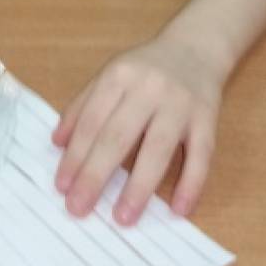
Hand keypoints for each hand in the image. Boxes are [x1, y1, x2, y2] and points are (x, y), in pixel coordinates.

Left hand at [51, 36, 224, 225]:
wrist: (196, 47)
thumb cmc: (145, 68)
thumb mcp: (110, 74)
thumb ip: (83, 105)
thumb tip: (57, 144)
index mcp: (119, 75)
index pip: (92, 121)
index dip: (75, 155)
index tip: (62, 186)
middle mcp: (149, 88)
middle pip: (118, 137)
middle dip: (95, 175)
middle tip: (79, 208)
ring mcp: (181, 104)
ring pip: (158, 149)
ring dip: (139, 187)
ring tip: (123, 218)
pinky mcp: (208, 118)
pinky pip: (202, 156)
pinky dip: (191, 184)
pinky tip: (179, 211)